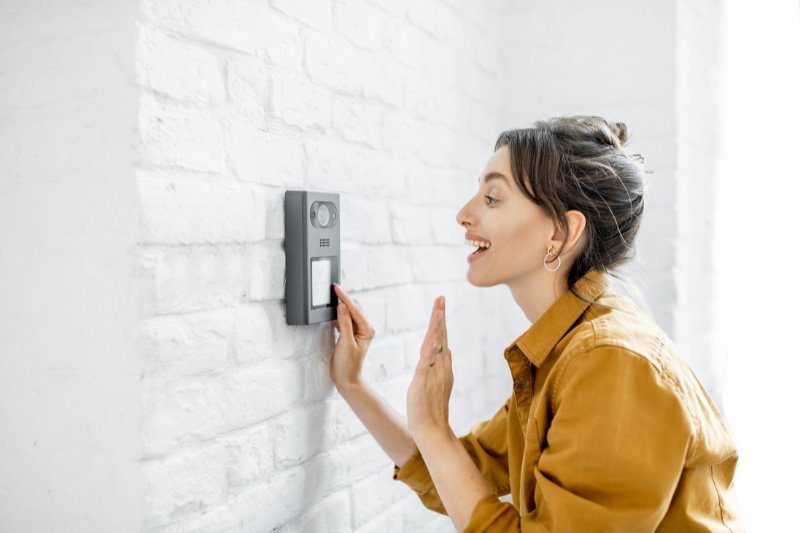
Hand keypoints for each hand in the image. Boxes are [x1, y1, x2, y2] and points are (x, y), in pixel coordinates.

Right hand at [330, 283, 375, 388]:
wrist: (347, 379)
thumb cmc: (348, 365)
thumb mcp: (345, 343)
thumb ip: (344, 323)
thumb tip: (342, 306)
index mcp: (367, 329)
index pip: (355, 308)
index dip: (344, 297)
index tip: (336, 288)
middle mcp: (365, 328)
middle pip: (354, 307)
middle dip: (344, 299)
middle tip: (332, 291)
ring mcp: (359, 331)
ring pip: (350, 312)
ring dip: (341, 307)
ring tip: (331, 300)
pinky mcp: (351, 335)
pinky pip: (346, 320)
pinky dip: (339, 315)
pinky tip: (333, 315)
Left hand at [407, 295, 453, 440]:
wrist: (432, 430)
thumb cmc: (431, 409)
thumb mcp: (437, 382)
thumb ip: (442, 365)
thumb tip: (447, 348)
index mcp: (443, 367)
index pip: (442, 339)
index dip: (441, 322)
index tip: (440, 305)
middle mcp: (441, 367)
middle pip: (441, 337)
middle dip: (440, 317)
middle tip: (441, 298)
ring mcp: (434, 374)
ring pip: (436, 345)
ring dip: (437, 326)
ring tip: (438, 309)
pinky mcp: (423, 382)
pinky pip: (427, 362)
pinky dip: (430, 348)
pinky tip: (431, 337)